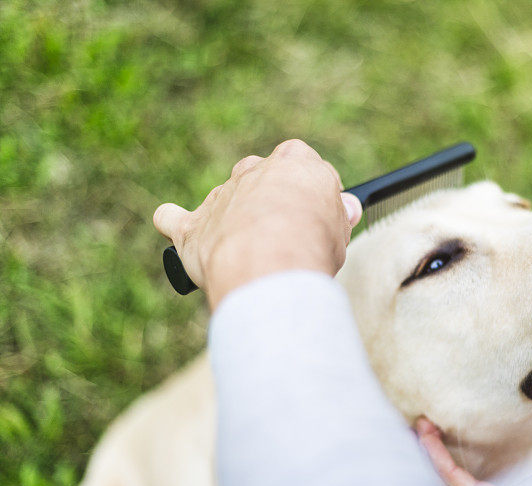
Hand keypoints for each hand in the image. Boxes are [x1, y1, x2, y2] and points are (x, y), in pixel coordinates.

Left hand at [153, 139, 361, 308]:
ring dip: (235, 219)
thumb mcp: (340, 227)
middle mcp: (253, 170)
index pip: (306, 168)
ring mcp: (220, 196)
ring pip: (225, 199)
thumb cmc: (312, 245)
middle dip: (272, 203)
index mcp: (294, 162)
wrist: (269, 265)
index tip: (319, 217)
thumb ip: (336, 213)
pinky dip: (174, 222)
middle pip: (263, 180)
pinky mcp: (192, 226)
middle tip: (287, 238)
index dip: (313, 195)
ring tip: (251, 253)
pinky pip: (173, 218)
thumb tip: (345, 207)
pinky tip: (174, 226)